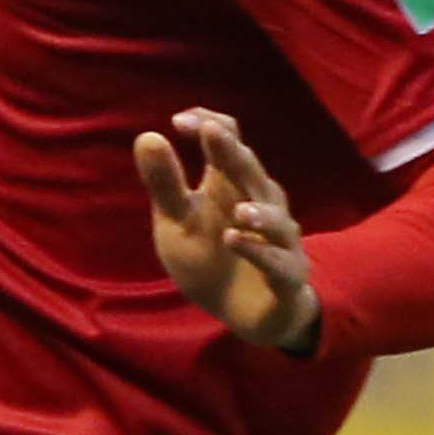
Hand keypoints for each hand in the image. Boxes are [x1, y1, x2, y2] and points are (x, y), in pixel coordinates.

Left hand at [134, 107, 319, 352]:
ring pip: (276, 220)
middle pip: (251, 172)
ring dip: (260, 214)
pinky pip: (278, 263)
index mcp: (231, 183)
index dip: (210, 125)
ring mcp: (278, 240)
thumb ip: (164, 183)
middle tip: (213, 133)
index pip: (229, 140)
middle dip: (233, 153)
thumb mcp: (176, 220)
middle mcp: (261, 203)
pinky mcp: (287, 275)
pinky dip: (259, 252)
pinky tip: (236, 242)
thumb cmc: (210, 257)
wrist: (242, 313)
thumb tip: (146, 136)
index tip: (180, 121)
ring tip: (239, 211)